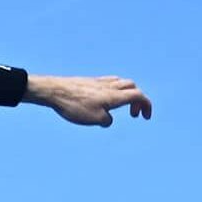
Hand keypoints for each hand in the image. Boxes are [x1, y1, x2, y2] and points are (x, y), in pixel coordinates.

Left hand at [28, 74, 153, 126]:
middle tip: (133, 114)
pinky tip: (104, 100)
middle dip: (138, 100)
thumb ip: (107, 120)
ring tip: (120, 106)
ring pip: (120, 82)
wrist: (54, 91)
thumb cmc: (74, 106)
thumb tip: (107, 119)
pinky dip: (113, 90)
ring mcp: (98, 82)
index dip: (147, 105)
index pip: (138, 96)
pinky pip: (108, 82)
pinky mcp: (88, 81)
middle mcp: (109, 86)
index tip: (145, 117)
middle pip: (132, 87)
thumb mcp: (94, 119)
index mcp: (114, 95)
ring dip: (126, 94)